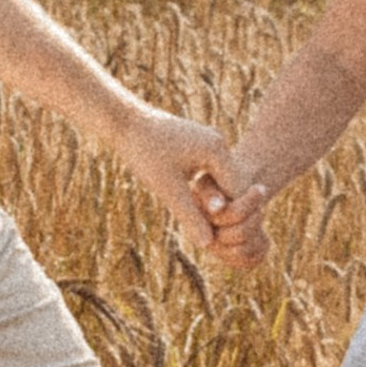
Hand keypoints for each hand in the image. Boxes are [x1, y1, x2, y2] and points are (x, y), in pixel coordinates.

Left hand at [119, 108, 268, 260]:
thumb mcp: (168, 189)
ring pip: (224, 180)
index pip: (238, 191)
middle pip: (235, 186)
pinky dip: (209, 190)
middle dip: (226, 209)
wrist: (126, 122)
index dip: (231, 216)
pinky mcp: (202, 145)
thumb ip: (191, 216)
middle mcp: (220, 142)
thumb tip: (209, 244)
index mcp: (217, 150)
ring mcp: (212, 142)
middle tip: (209, 232)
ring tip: (202, 221)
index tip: (217, 235)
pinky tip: (195, 204)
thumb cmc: (144, 153)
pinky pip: (215, 173)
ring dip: (217, 200)